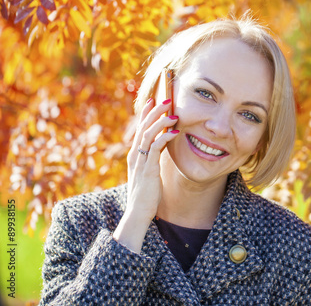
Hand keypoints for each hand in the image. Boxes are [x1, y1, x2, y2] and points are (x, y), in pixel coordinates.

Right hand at [113, 98, 178, 252]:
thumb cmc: (147, 194)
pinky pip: (155, 149)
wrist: (138, 213)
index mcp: (136, 154)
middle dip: (154, 111)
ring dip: (160, 121)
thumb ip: (153, 158)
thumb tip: (161, 147)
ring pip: (148, 135)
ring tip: (172, 112)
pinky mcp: (148, 170)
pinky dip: (164, 138)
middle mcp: (135, 155)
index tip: (154, 100)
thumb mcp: (150, 172)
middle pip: (143, 127)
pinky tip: (174, 132)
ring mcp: (140, 162)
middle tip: (166, 99)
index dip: (146, 113)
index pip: (140, 128)